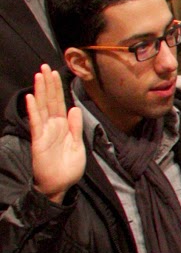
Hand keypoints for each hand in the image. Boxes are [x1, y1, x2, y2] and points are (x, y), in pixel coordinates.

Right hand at [26, 67, 83, 202]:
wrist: (61, 185)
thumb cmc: (68, 167)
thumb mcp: (77, 144)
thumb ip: (75, 126)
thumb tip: (75, 108)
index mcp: (63, 126)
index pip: (60, 103)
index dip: (57, 89)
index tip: (55, 73)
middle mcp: (52, 126)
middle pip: (50, 101)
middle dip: (48, 84)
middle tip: (45, 67)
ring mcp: (44, 132)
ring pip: (42, 108)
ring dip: (40, 92)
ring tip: (39, 76)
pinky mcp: (39, 140)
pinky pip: (36, 123)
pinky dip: (34, 110)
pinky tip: (31, 98)